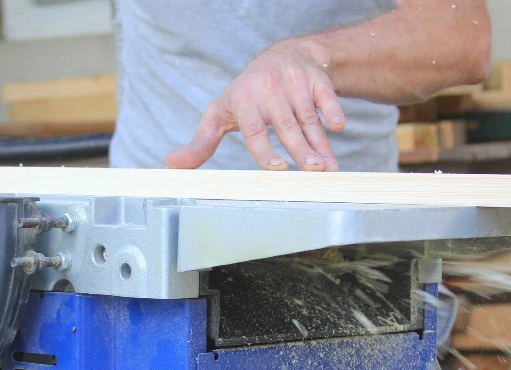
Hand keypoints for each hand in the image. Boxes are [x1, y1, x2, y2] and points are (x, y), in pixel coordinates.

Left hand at [165, 38, 345, 171]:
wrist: (281, 57)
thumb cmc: (246, 96)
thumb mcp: (219, 114)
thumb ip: (200, 143)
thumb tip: (171, 165)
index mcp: (242, 99)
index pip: (254, 129)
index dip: (265, 149)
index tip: (278, 169)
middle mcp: (267, 87)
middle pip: (286, 125)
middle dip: (301, 150)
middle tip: (312, 171)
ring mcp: (292, 80)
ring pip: (308, 117)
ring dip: (320, 143)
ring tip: (328, 167)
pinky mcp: (314, 77)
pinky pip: (325, 95)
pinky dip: (333, 110)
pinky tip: (338, 127)